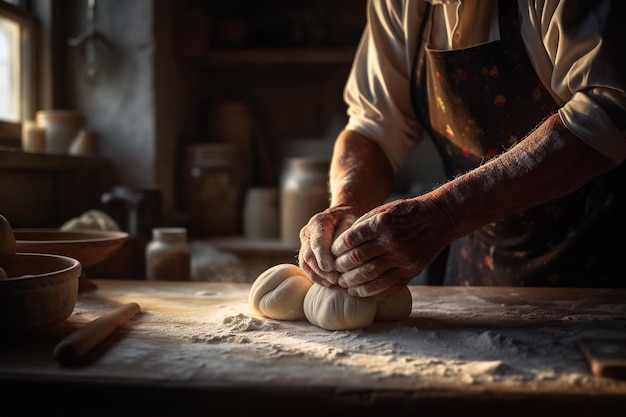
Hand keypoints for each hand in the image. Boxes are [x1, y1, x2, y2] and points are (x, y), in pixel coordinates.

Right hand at [297, 206, 357, 286]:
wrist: (341, 218)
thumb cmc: (350, 221)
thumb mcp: (353, 222)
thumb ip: (346, 236)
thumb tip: (344, 253)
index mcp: (318, 222)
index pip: (317, 241)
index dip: (322, 256)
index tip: (331, 268)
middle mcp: (308, 232)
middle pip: (309, 255)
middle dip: (321, 270)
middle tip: (336, 280)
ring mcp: (304, 243)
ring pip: (305, 263)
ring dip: (318, 275)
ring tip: (333, 282)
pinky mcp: (305, 253)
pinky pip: (306, 268)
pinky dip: (316, 277)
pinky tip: (328, 283)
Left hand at [331, 196, 451, 298]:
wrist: (440, 219)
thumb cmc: (407, 213)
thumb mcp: (383, 210)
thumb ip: (363, 225)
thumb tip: (341, 244)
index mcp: (382, 223)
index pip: (351, 240)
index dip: (337, 249)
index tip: (332, 253)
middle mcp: (392, 242)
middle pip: (357, 260)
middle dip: (341, 268)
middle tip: (335, 271)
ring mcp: (403, 259)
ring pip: (370, 277)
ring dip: (353, 283)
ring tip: (344, 284)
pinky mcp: (412, 272)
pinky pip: (388, 287)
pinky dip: (371, 293)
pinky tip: (361, 292)